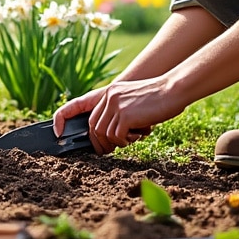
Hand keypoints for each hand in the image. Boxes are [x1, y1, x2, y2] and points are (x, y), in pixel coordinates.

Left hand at [55, 77, 180, 154]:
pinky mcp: (124, 115)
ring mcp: (115, 105)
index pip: (84, 110)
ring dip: (116, 141)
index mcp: (110, 92)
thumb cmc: (158, 98)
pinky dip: (125, 141)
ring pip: (104, 134)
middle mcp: (109, 97)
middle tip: (111, 149)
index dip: (72, 123)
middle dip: (100, 142)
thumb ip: (120, 111)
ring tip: (133, 137)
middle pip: (93, 127)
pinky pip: (116, 136)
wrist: (173, 88)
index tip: (65, 135)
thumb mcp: (134, 100)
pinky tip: (138, 134)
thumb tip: (113, 134)